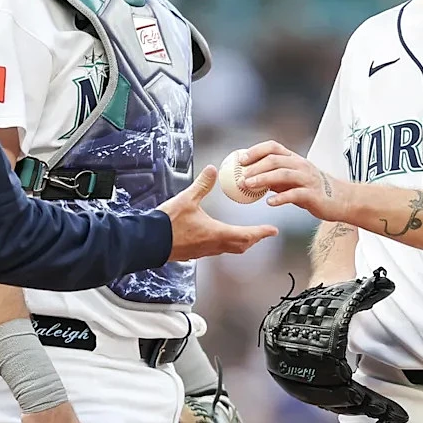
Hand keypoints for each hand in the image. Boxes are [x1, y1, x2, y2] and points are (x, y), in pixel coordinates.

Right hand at [158, 165, 277, 261]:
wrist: (149, 241)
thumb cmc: (168, 222)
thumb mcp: (186, 199)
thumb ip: (202, 185)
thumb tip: (212, 170)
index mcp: (216, 233)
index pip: (246, 235)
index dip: (261, 232)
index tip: (273, 230)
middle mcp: (213, 245)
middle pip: (241, 245)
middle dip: (254, 238)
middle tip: (262, 233)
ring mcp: (204, 251)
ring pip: (229, 249)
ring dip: (240, 242)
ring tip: (245, 235)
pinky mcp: (195, 253)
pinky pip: (217, 249)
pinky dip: (226, 243)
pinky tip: (219, 236)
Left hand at [240, 140, 348, 221]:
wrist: (341, 199)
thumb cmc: (312, 189)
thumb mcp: (291, 179)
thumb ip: (273, 177)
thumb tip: (248, 177)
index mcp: (294, 159)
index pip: (273, 147)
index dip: (255, 151)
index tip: (240, 159)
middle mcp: (300, 165)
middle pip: (275, 160)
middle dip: (255, 167)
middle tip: (240, 176)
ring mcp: (307, 179)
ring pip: (283, 174)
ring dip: (263, 179)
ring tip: (249, 186)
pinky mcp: (313, 194)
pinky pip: (295, 194)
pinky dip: (281, 198)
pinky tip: (269, 203)